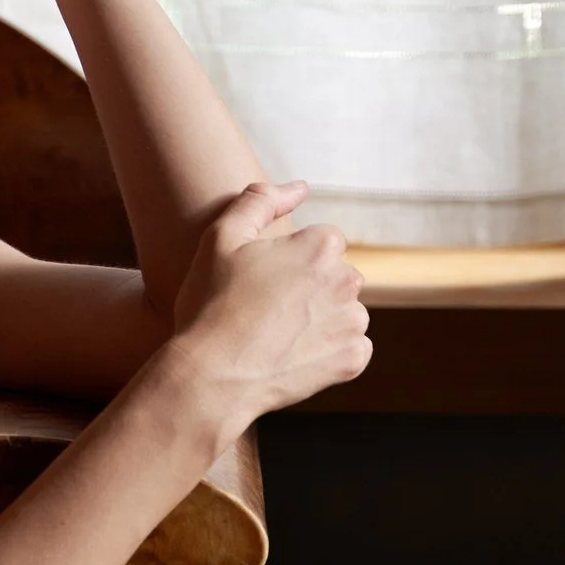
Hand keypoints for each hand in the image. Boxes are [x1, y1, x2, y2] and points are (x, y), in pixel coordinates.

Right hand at [169, 180, 371, 426]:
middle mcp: (347, 279)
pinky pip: (350, 349)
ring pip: (343, 312)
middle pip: (335, 276)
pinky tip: (293, 356)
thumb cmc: (211, 304)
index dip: (290, 261)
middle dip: (310, 288)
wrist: (211, 377)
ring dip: (321, 320)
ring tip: (278, 335)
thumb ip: (261, 200)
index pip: (322, 242)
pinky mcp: (352, 359)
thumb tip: (300, 188)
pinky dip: (329, 353)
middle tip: (266, 310)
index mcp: (322, 245)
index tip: (263, 282)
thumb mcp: (221, 237)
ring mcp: (353, 322)